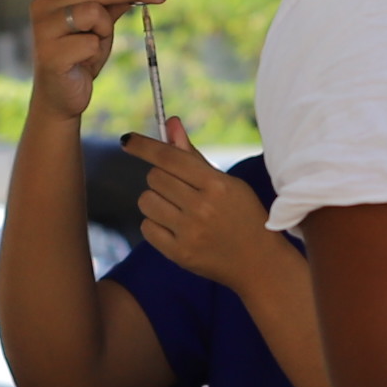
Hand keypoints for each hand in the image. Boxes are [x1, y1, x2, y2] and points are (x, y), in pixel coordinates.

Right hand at [21, 0, 165, 126]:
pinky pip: (91, 43)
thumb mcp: (102, 22)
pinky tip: (82, 62)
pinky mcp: (50, 53)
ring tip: (94, 44)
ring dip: (104, 31)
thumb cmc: (80, 53)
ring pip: (95, 13)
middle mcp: (43, 3)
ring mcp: (43, 27)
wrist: (62, 95)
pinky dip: (95, 52)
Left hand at [124, 126, 284, 289]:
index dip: (144, 146)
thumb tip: (171, 123)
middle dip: (162, 179)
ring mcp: (189, 232)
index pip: (170, 158)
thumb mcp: (226, 183)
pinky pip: (147, 227)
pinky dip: (155, 224)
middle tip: (180, 190)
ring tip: (178, 210)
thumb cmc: (242, 216)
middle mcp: (202, 207)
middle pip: (155, 178)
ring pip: (146, 201)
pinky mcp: (179, 253)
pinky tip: (175, 228)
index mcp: (217, 185)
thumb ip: (194, 155)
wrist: (258, 263)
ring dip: (156, 201)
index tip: (127, 140)